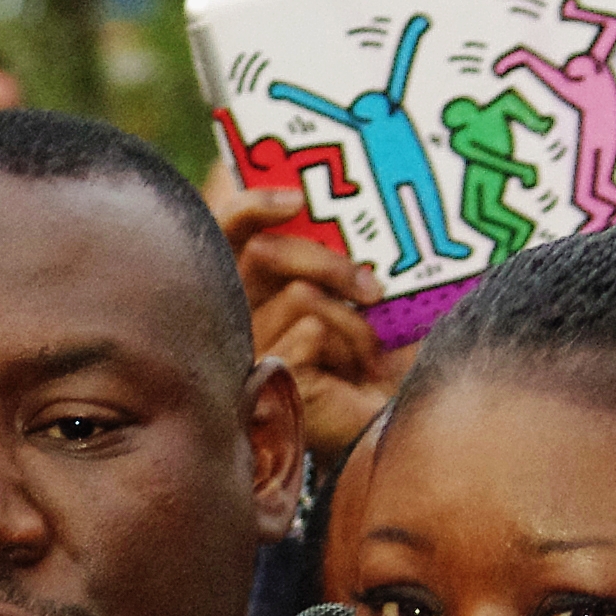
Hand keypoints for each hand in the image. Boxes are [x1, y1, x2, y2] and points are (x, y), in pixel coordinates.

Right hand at [214, 185, 408, 458]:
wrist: (386, 418)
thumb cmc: (374, 354)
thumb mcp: (358, 293)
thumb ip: (337, 251)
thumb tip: (332, 205)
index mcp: (254, 285)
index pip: (229, 231)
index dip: (251, 205)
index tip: (295, 198)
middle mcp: (241, 313)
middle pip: (265, 252)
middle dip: (328, 261)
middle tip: (371, 287)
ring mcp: (251, 346)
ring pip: (300, 293)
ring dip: (352, 318)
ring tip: (372, 352)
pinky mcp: (269, 373)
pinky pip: (312, 328)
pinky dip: (349, 343)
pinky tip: (358, 372)